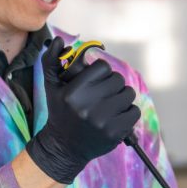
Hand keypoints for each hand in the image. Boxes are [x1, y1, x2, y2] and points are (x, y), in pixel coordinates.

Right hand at [26, 36, 140, 183]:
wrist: (64, 147)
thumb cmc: (60, 112)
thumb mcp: (52, 87)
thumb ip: (52, 61)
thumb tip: (57, 40)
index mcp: (72, 92)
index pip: (103, 67)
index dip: (100, 72)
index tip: (94, 81)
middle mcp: (87, 106)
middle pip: (118, 79)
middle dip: (112, 85)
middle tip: (102, 94)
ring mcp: (102, 120)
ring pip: (128, 94)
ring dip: (121, 98)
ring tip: (108, 106)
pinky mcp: (115, 132)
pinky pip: (134, 111)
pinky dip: (128, 113)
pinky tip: (114, 118)